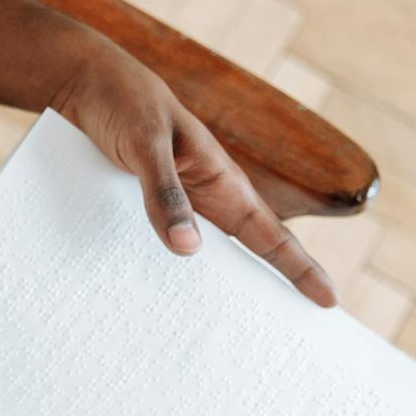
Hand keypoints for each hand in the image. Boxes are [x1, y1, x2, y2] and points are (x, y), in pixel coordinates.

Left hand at [50, 46, 337, 307]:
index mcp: (220, 181)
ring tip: (227, 330)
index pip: (269, 234)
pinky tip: (159, 301)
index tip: (328, 301)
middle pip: (246, 250)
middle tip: (286, 334)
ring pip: (204, 251)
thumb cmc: (124, 104)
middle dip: (268, 288)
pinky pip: (165, 242)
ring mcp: (177, 200)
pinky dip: (169, 271)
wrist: (86, 81)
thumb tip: (188, 250)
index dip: (299, 268)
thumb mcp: (145, 147)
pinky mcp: (143, 203)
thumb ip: (164, 194)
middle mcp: (205, 195)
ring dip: (215, 286)